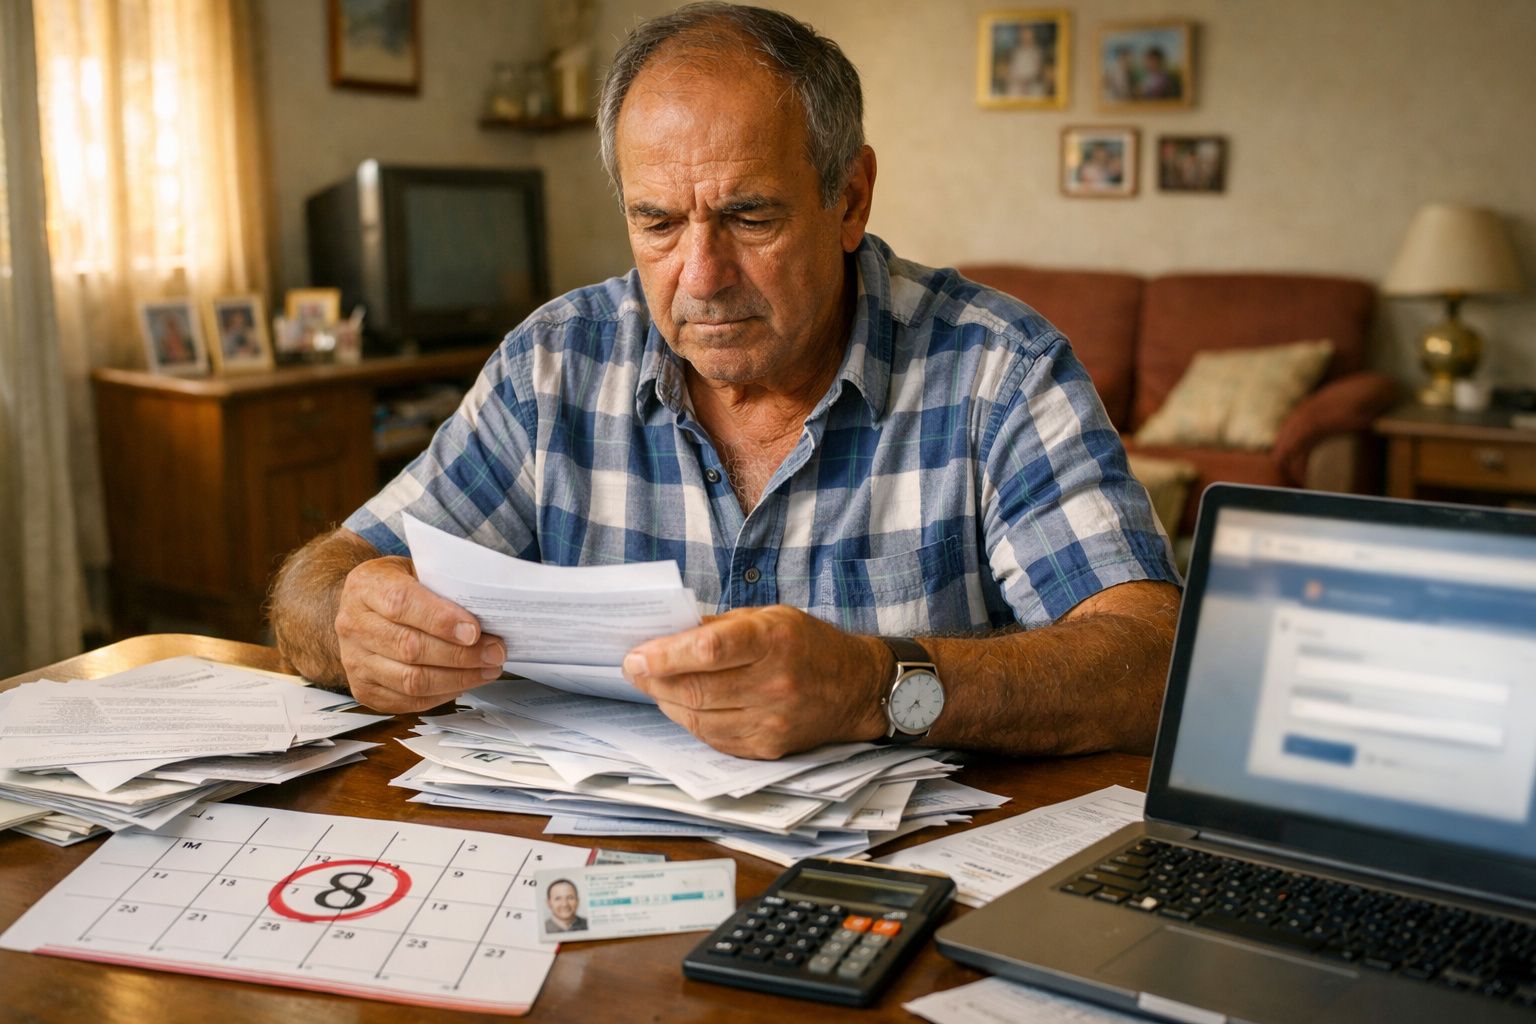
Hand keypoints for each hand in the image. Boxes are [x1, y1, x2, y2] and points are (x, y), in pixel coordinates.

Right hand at [333, 556, 504, 712]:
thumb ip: (442, 585)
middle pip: (409, 647)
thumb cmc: (396, 587)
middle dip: (460, 654)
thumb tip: (487, 608)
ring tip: (487, 669)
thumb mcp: (414, 569)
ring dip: (457, 678)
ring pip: (410, 680)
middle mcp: (353, 625)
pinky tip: (464, 682)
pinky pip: (408, 701)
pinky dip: (442, 695)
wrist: (359, 610)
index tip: (474, 631)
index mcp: (366, 587)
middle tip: (494, 652)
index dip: (441, 620)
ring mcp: (355, 661)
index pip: (401, 603)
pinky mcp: (364, 690)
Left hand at [621, 605, 889, 758]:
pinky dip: (691, 721)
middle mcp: (774, 683)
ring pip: (698, 719)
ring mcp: (772, 720)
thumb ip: (719, 627)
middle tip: (634, 669)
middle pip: (696, 690)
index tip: (636, 656)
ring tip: (656, 685)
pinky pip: (714, 738)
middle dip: (654, 681)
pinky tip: (683, 705)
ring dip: (667, 702)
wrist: (856, 687)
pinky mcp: (768, 747)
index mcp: (773, 640)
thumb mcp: (769, 616)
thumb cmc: (808, 644)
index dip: (665, 656)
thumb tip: (666, 635)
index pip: (708, 651)